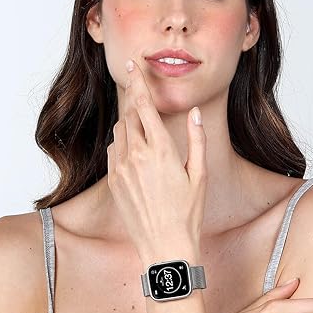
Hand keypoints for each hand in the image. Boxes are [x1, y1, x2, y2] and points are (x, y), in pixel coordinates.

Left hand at [106, 58, 206, 262]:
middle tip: (140, 94)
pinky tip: (135, 152)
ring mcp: (121, 169)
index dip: (138, 83)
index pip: (144, 106)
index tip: (132, 67)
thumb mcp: (200, 175)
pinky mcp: (113, 181)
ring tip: (143, 129)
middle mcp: (137, 155)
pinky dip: (122, 143)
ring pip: (119, 132)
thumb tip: (194, 114)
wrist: (164, 245)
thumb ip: (196, 141)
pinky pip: (113, 151)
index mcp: (161, 150)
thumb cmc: (187, 213)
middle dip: (134, 102)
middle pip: (129, 115)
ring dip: (129, 124)